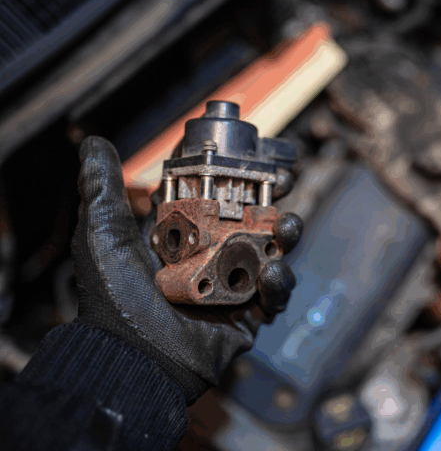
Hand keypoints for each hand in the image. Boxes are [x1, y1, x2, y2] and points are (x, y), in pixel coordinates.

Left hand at [71, 137, 297, 403]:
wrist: (131, 357)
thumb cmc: (115, 298)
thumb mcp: (105, 234)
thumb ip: (103, 188)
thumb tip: (95, 142)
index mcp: (185, 238)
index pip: (220, 201)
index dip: (240, 180)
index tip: (254, 160)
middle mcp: (212, 260)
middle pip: (255, 224)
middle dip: (273, 203)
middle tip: (282, 186)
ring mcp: (232, 289)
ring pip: (273, 255)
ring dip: (285, 237)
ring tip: (286, 227)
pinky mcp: (247, 318)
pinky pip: (274, 297)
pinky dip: (279, 284)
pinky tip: (273, 272)